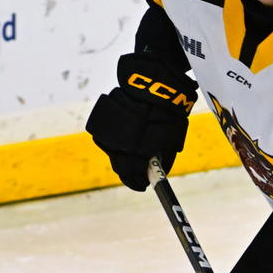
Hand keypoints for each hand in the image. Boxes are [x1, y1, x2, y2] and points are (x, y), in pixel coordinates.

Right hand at [84, 52, 195, 190]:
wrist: (151, 87)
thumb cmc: (167, 115)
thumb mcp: (172, 139)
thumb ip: (163, 159)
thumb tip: (156, 173)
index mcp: (140, 151)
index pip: (134, 176)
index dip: (138, 182)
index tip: (142, 185)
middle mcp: (121, 145)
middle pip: (121, 168)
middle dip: (129, 174)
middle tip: (137, 176)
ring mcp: (109, 134)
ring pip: (113, 154)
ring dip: (121, 157)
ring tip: (133, 154)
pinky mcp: (101, 124)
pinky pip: (107, 140)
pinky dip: (115, 142)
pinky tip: (126, 138)